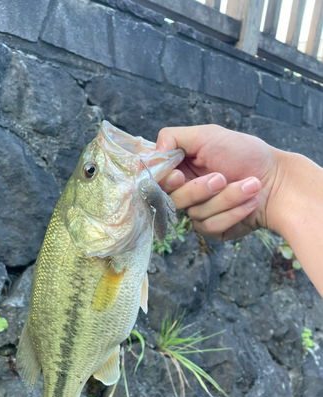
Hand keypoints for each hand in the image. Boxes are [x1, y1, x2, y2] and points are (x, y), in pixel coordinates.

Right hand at [156, 125, 281, 240]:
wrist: (279, 180)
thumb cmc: (245, 154)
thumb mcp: (207, 135)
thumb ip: (172, 138)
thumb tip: (150, 156)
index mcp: (179, 167)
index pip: (154, 179)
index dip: (163, 181)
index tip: (179, 176)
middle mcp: (185, 190)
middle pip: (172, 199)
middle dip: (200, 189)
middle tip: (223, 177)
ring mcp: (198, 210)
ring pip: (194, 213)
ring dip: (227, 198)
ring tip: (251, 185)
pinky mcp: (211, 228)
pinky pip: (209, 227)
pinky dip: (233, 213)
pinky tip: (251, 202)